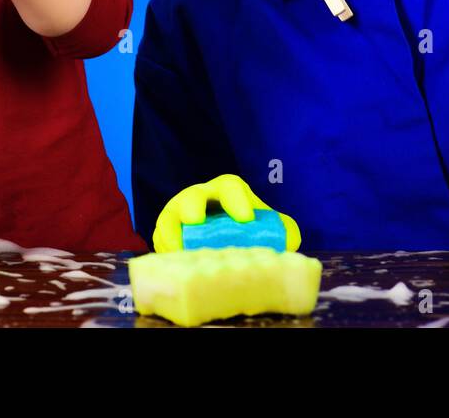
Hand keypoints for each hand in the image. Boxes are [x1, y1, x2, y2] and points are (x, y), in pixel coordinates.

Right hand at [152, 174, 301, 252]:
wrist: (226, 241)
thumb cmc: (249, 229)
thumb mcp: (270, 226)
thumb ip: (283, 229)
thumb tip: (289, 240)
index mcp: (229, 190)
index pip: (231, 188)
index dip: (237, 200)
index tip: (246, 219)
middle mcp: (201, 197)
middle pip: (193, 196)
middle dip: (192, 206)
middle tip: (196, 222)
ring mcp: (180, 214)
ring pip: (170, 216)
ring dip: (171, 231)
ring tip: (178, 247)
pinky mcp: (166, 233)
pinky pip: (159, 237)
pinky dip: (163, 248)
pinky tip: (171, 261)